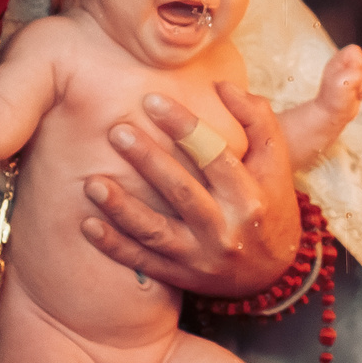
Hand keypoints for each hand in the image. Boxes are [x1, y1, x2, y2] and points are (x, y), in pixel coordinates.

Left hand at [79, 82, 297, 295]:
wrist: (272, 270)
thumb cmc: (268, 199)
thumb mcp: (274, 160)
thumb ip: (256, 118)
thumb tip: (223, 85)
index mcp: (250, 196)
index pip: (214, 155)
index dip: (184, 126)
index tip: (151, 99)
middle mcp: (226, 230)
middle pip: (182, 191)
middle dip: (148, 160)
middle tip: (116, 131)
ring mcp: (201, 258)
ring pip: (156, 231)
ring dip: (122, 208)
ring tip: (92, 182)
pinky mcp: (180, 277)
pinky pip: (142, 262)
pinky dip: (114, 246)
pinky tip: (87, 223)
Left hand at [318, 43, 361, 118]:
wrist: (332, 115)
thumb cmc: (333, 99)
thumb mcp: (340, 85)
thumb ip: (352, 74)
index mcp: (339, 59)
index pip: (355, 51)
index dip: (358, 65)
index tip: (353, 79)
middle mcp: (347, 63)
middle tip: (355, 90)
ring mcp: (355, 72)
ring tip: (358, 94)